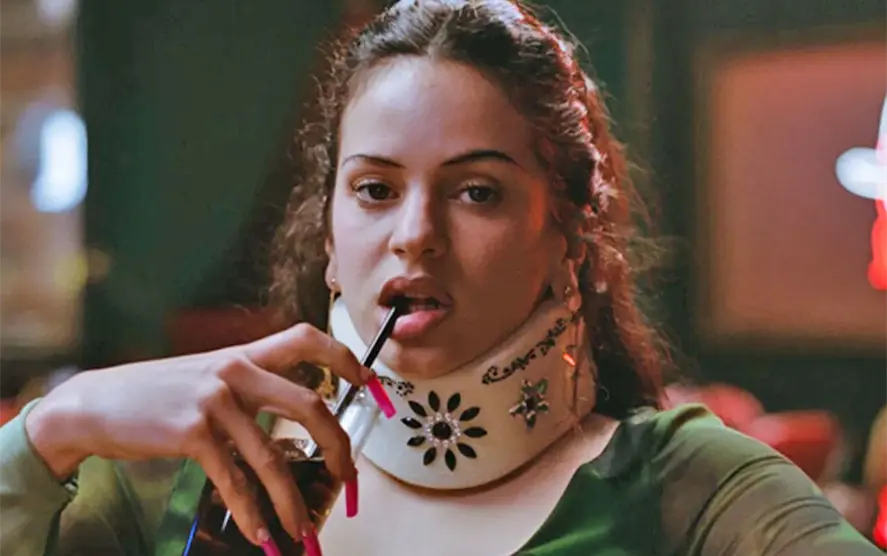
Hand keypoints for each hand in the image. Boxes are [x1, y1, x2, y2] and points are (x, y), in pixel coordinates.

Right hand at [25, 323, 370, 544]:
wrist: (97, 404)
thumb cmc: (159, 393)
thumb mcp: (209, 374)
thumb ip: (251, 383)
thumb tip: (301, 412)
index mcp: (245, 355)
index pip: (306, 339)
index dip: (344, 357)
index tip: (369, 382)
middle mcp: (236, 371)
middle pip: (310, 404)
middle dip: (338, 444)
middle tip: (348, 474)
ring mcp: (215, 401)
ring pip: (273, 456)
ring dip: (292, 500)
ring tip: (301, 529)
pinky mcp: (193, 433)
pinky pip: (234, 480)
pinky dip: (251, 511)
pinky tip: (260, 532)